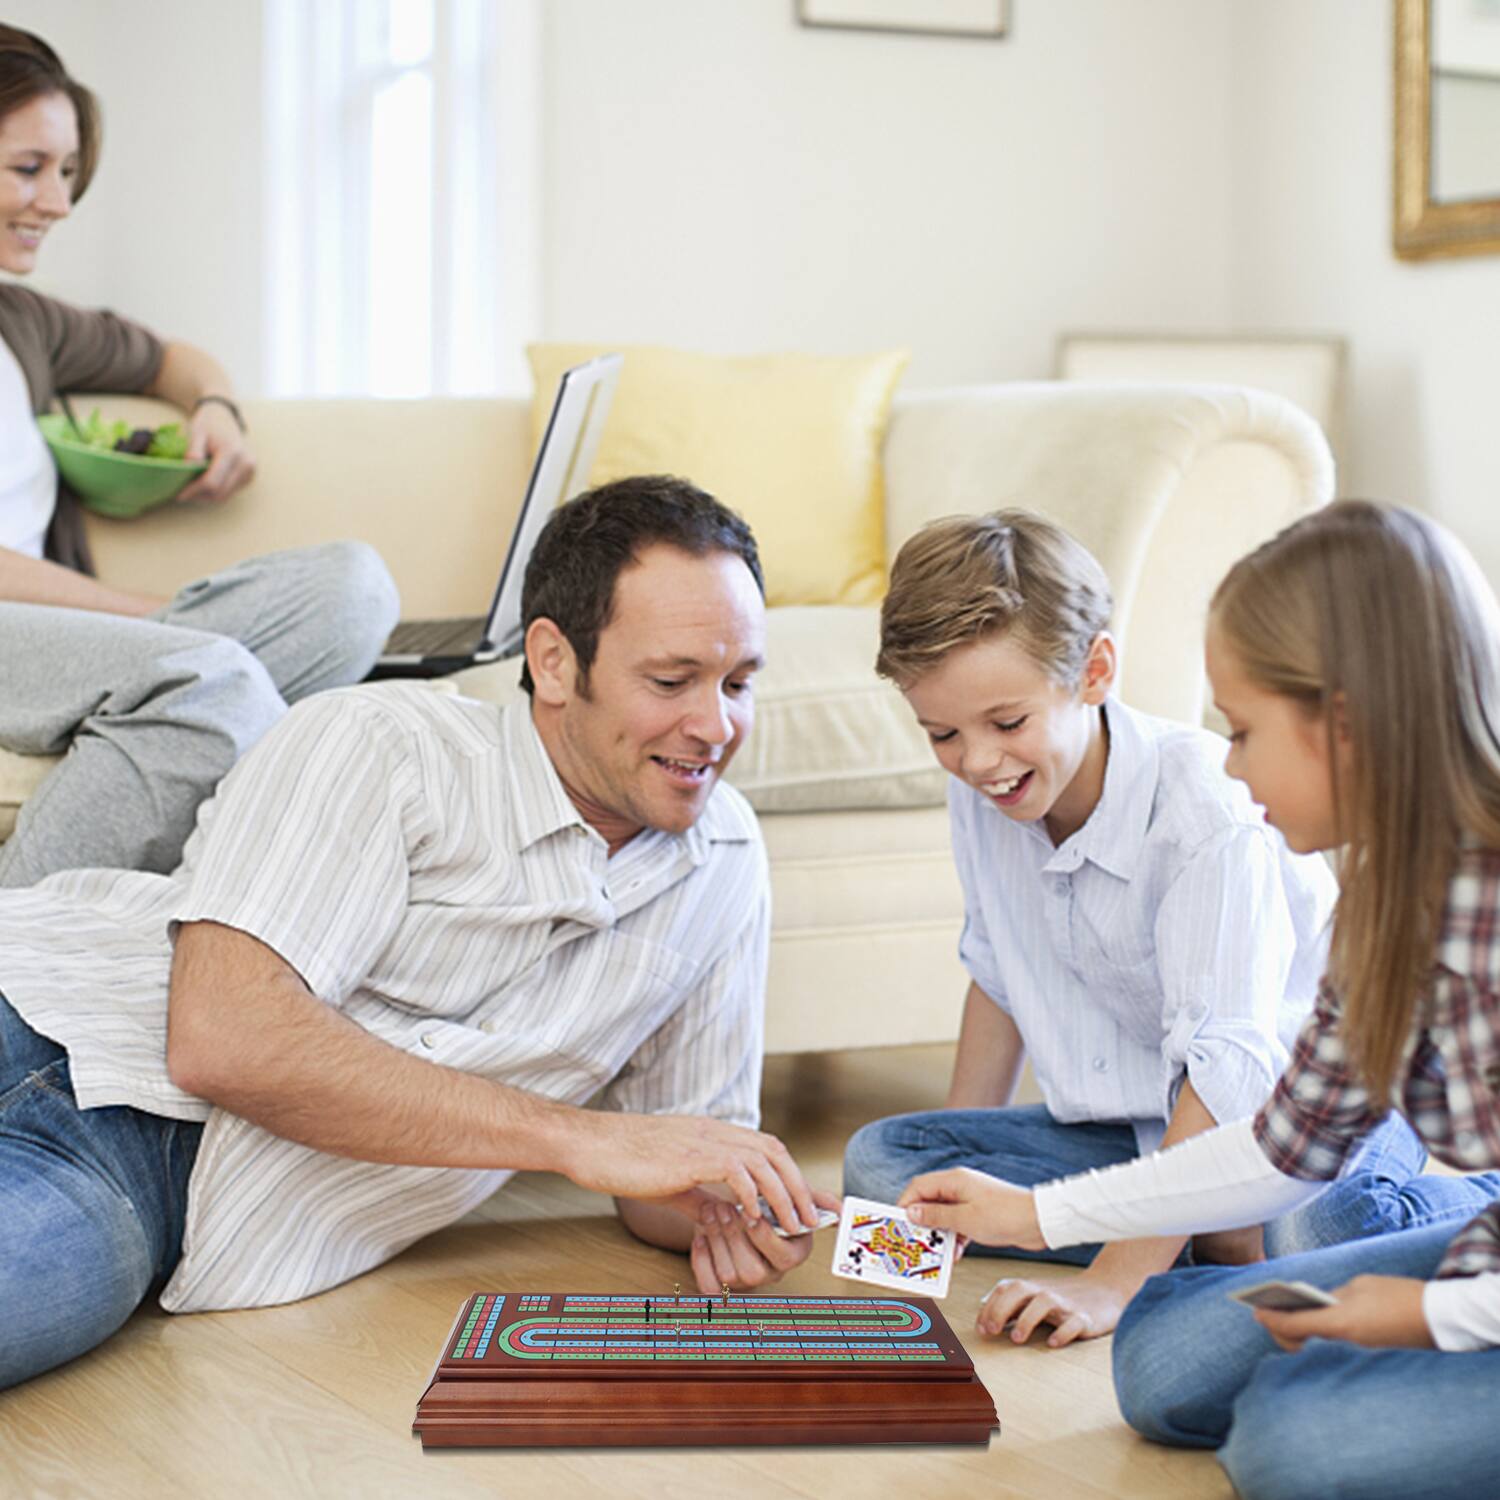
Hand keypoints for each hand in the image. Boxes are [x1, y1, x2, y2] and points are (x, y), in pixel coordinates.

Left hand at [178, 402, 255, 504]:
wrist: (224, 418)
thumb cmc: (208, 424)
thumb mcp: (196, 433)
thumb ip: (193, 451)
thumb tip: (187, 470)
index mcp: (231, 452)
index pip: (212, 481)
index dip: (194, 490)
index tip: (179, 495)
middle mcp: (245, 464)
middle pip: (219, 492)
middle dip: (199, 495)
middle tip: (182, 494)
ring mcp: (250, 471)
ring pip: (225, 495)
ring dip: (207, 496)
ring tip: (192, 490)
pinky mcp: (249, 476)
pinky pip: (230, 491)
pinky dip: (215, 492)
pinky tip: (204, 485)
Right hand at [563, 1112, 817, 1234]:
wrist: (591, 1145)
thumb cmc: (624, 1161)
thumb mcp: (671, 1180)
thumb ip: (699, 1194)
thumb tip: (721, 1214)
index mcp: (712, 1134)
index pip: (766, 1148)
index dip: (794, 1175)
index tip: (813, 1202)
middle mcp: (714, 1132)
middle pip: (774, 1151)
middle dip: (799, 1186)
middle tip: (812, 1220)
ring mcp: (702, 1140)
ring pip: (762, 1159)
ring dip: (783, 1193)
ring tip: (793, 1225)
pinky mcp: (689, 1154)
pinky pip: (734, 1169)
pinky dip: (750, 1193)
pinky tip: (753, 1217)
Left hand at [689, 1189, 841, 1291]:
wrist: (730, 1204)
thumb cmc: (761, 1200)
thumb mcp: (785, 1193)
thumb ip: (810, 1198)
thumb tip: (839, 1208)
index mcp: (792, 1254)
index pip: (783, 1257)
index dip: (765, 1236)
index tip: (752, 1212)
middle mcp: (770, 1272)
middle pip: (753, 1271)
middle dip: (736, 1237)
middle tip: (723, 1206)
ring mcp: (744, 1282)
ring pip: (730, 1275)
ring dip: (717, 1241)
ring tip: (711, 1211)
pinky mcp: (719, 1284)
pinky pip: (709, 1285)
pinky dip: (701, 1260)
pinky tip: (700, 1235)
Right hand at [899, 1167, 1045, 1250]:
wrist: (1039, 1222)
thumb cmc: (1005, 1215)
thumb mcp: (965, 1219)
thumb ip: (936, 1215)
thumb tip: (912, 1212)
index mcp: (953, 1180)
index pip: (918, 1187)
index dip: (905, 1204)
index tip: (898, 1224)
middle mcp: (959, 1187)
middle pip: (929, 1202)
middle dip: (921, 1223)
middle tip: (914, 1242)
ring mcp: (969, 1200)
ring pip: (943, 1216)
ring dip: (939, 1235)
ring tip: (937, 1253)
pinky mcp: (978, 1214)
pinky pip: (957, 1225)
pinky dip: (954, 1238)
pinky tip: (956, 1254)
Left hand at [978, 1273, 1131, 1347]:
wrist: (1106, 1289)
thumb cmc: (1064, 1296)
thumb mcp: (1036, 1295)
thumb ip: (1012, 1302)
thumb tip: (984, 1311)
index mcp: (1032, 1286)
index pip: (1004, 1289)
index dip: (989, 1307)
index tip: (981, 1329)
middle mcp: (1046, 1291)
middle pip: (1019, 1290)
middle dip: (1001, 1308)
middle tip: (991, 1331)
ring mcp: (1066, 1303)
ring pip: (1044, 1302)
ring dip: (1027, 1319)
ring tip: (1016, 1338)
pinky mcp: (1086, 1317)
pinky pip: (1074, 1322)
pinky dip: (1062, 1332)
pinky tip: (1053, 1343)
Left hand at [1252, 1275, 1433, 1352]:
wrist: (1440, 1318)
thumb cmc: (1400, 1295)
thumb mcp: (1361, 1286)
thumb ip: (1335, 1295)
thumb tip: (1321, 1302)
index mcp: (1339, 1322)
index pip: (1293, 1324)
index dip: (1270, 1318)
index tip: (1254, 1310)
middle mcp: (1344, 1340)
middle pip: (1300, 1340)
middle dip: (1280, 1329)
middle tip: (1266, 1313)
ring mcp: (1357, 1349)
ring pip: (1317, 1341)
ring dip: (1299, 1330)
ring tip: (1285, 1312)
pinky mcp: (1369, 1349)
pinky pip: (1335, 1341)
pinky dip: (1320, 1331)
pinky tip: (1315, 1317)